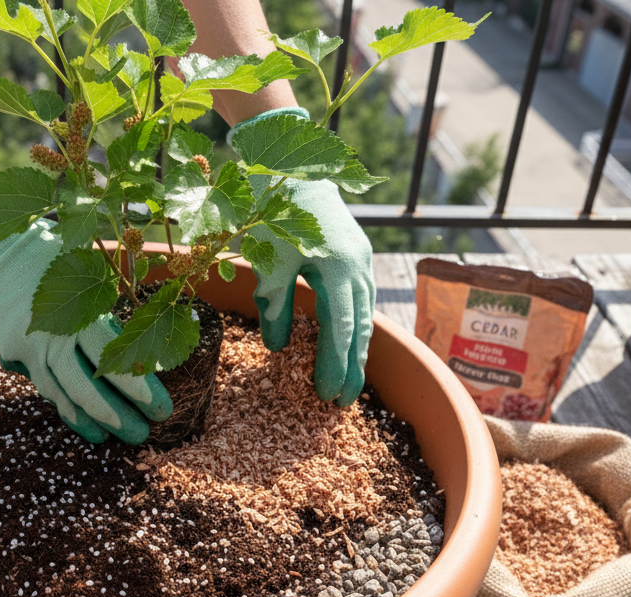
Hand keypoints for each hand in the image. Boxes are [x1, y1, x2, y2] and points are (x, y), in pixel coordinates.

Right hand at [0, 166, 172, 443]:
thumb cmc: (43, 251)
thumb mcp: (82, 266)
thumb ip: (106, 303)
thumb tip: (140, 334)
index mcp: (73, 313)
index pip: (111, 360)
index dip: (137, 388)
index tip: (160, 408)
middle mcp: (50, 338)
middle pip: (88, 389)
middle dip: (118, 416)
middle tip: (143, 434)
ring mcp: (27, 350)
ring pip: (61, 395)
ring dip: (89, 420)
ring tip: (111, 438)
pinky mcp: (12, 354)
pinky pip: (43, 385)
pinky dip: (63, 405)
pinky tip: (79, 419)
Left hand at [232, 110, 375, 406]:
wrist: (291, 160)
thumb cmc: (273, 207)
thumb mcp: (266, 258)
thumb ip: (274, 304)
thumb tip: (279, 347)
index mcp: (338, 267)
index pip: (340, 328)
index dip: (335, 364)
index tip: (327, 395)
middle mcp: (358, 265)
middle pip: (359, 327)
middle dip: (352, 366)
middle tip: (343, 402)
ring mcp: (361, 258)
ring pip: (363, 314)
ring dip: (356, 349)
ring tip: (348, 380)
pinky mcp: (355, 254)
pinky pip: (358, 298)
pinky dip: (353, 325)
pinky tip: (346, 342)